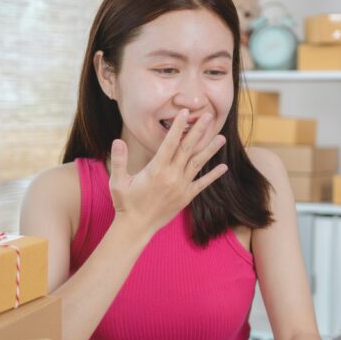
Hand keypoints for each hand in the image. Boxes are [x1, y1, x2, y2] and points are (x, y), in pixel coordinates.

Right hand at [108, 108, 226, 236]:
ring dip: (210, 150)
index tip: (186, 113)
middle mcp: (171, 176)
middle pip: (188, 149)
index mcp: (156, 170)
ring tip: (221, 138)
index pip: (170, 143)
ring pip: (198, 164)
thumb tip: (117, 140)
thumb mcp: (118, 181)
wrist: (137, 226)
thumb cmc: (126, 202)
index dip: (178, 127)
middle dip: (199, 131)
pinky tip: (223, 167)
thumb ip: (120, 160)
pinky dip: (213, 176)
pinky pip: (202, 184)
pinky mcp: (186, 197)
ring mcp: (181, 187)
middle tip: (209, 116)